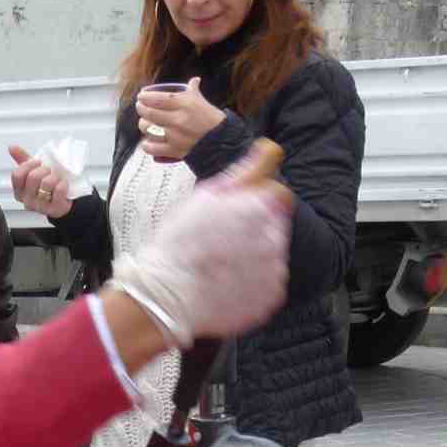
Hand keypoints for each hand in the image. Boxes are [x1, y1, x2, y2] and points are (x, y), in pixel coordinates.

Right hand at [8, 145, 71, 219]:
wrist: (62, 201)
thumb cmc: (46, 186)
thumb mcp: (33, 172)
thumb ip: (22, 160)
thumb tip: (11, 147)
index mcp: (19, 191)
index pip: (17, 175)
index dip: (28, 165)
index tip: (37, 162)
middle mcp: (27, 200)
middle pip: (32, 177)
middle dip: (44, 169)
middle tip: (49, 170)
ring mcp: (40, 206)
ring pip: (46, 183)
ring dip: (54, 176)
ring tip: (56, 178)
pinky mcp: (54, 209)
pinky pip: (59, 190)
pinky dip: (63, 183)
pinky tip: (62, 184)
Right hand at [110, 153, 290, 350]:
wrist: (167, 294)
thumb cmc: (181, 242)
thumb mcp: (207, 195)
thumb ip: (247, 171)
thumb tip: (270, 148)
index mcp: (262, 208)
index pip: (278, 193)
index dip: (257, 199)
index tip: (236, 211)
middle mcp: (276, 238)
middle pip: (275, 225)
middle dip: (255, 229)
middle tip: (221, 241)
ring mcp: (276, 271)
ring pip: (272, 255)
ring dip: (255, 257)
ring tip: (222, 264)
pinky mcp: (271, 298)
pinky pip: (268, 285)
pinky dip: (253, 283)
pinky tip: (228, 282)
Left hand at [136, 77, 225, 161]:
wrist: (222, 141)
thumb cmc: (211, 119)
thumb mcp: (202, 101)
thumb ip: (193, 90)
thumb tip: (194, 80)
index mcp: (184, 104)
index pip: (156, 98)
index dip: (145, 97)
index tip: (141, 96)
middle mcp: (178, 119)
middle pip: (149, 112)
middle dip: (141, 108)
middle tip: (140, 107)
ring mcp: (175, 136)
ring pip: (148, 129)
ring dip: (143, 125)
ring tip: (145, 123)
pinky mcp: (174, 150)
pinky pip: (152, 148)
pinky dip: (146, 145)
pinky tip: (147, 141)